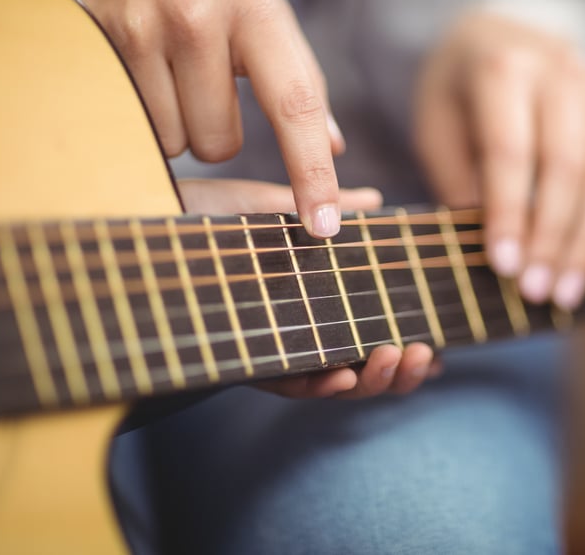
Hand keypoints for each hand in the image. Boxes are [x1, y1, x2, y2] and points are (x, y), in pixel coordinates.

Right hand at [0, 0, 343, 237]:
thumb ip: (294, 72)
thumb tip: (334, 144)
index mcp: (258, 7)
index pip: (296, 104)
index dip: (312, 172)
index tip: (324, 225)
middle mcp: (204, 17)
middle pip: (219, 144)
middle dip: (211, 130)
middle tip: (195, 79)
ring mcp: (144, 26)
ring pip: (171, 141)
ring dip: (169, 122)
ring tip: (158, 65)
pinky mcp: (94, 37)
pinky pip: (127, 122)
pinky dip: (132, 110)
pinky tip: (125, 62)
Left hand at [178, 178, 440, 398]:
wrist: (149, 220)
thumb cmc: (207, 216)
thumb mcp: (277, 209)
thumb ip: (329, 209)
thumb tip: (377, 200)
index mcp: (312, 302)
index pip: (369, 330)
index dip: (405, 344)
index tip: (436, 342)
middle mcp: (298, 330)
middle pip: (361, 365)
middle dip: (398, 369)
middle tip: (423, 353)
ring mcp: (273, 347)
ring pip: (334, 382)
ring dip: (371, 380)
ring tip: (394, 356)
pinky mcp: (243, 359)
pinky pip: (289, 384)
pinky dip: (320, 385)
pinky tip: (343, 374)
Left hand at [414, 11, 584, 309]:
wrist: (497, 37)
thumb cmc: (457, 95)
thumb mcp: (436, 129)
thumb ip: (460, 183)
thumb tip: (494, 252)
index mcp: (502, 69)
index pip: (511, 149)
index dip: (509, 212)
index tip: (502, 266)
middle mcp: (561, 71)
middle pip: (569, 163)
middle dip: (553, 236)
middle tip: (536, 290)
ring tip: (565, 292)